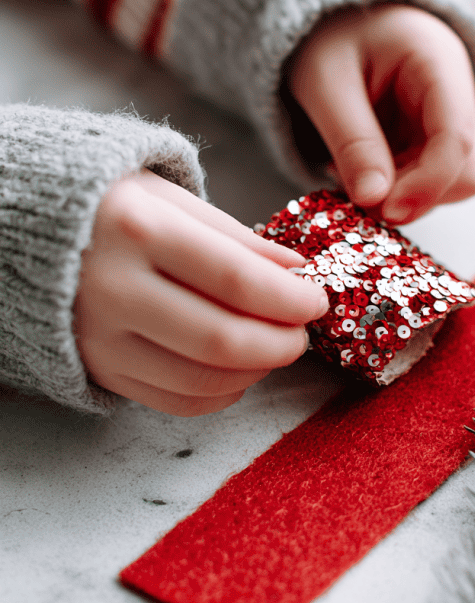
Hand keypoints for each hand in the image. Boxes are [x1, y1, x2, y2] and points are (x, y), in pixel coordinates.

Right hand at [74, 170, 328, 415]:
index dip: (289, 299)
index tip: (316, 300)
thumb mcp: (173, 201)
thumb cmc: (115, 210)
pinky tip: (239, 369)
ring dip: (257, 370)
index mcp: (138, 231)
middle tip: (301, 332)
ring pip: (202, 379)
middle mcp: (114, 290)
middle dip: (280, 343)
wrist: (30, 233)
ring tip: (274, 345)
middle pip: (221, 340)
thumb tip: (297, 275)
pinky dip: (222, 393)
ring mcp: (103, 338)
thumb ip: (239, 239)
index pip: (234, 279)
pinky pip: (176, 401)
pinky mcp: (102, 370)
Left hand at [287, 3, 474, 224]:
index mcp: (439, 62)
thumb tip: (374, 202)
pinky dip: (395, 189)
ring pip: (450, 183)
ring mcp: (448, 118)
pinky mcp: (431, 138)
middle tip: (357, 195)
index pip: (456, 138)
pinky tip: (360, 170)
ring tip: (351, 174)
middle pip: (465, 171)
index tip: (387, 212)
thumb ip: (352, 141)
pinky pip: (426, 180)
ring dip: (403, 195)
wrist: (325, 18)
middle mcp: (457, 93)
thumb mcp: (326, 82)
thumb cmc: (323, 35)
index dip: (427, 186)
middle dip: (416, 195)